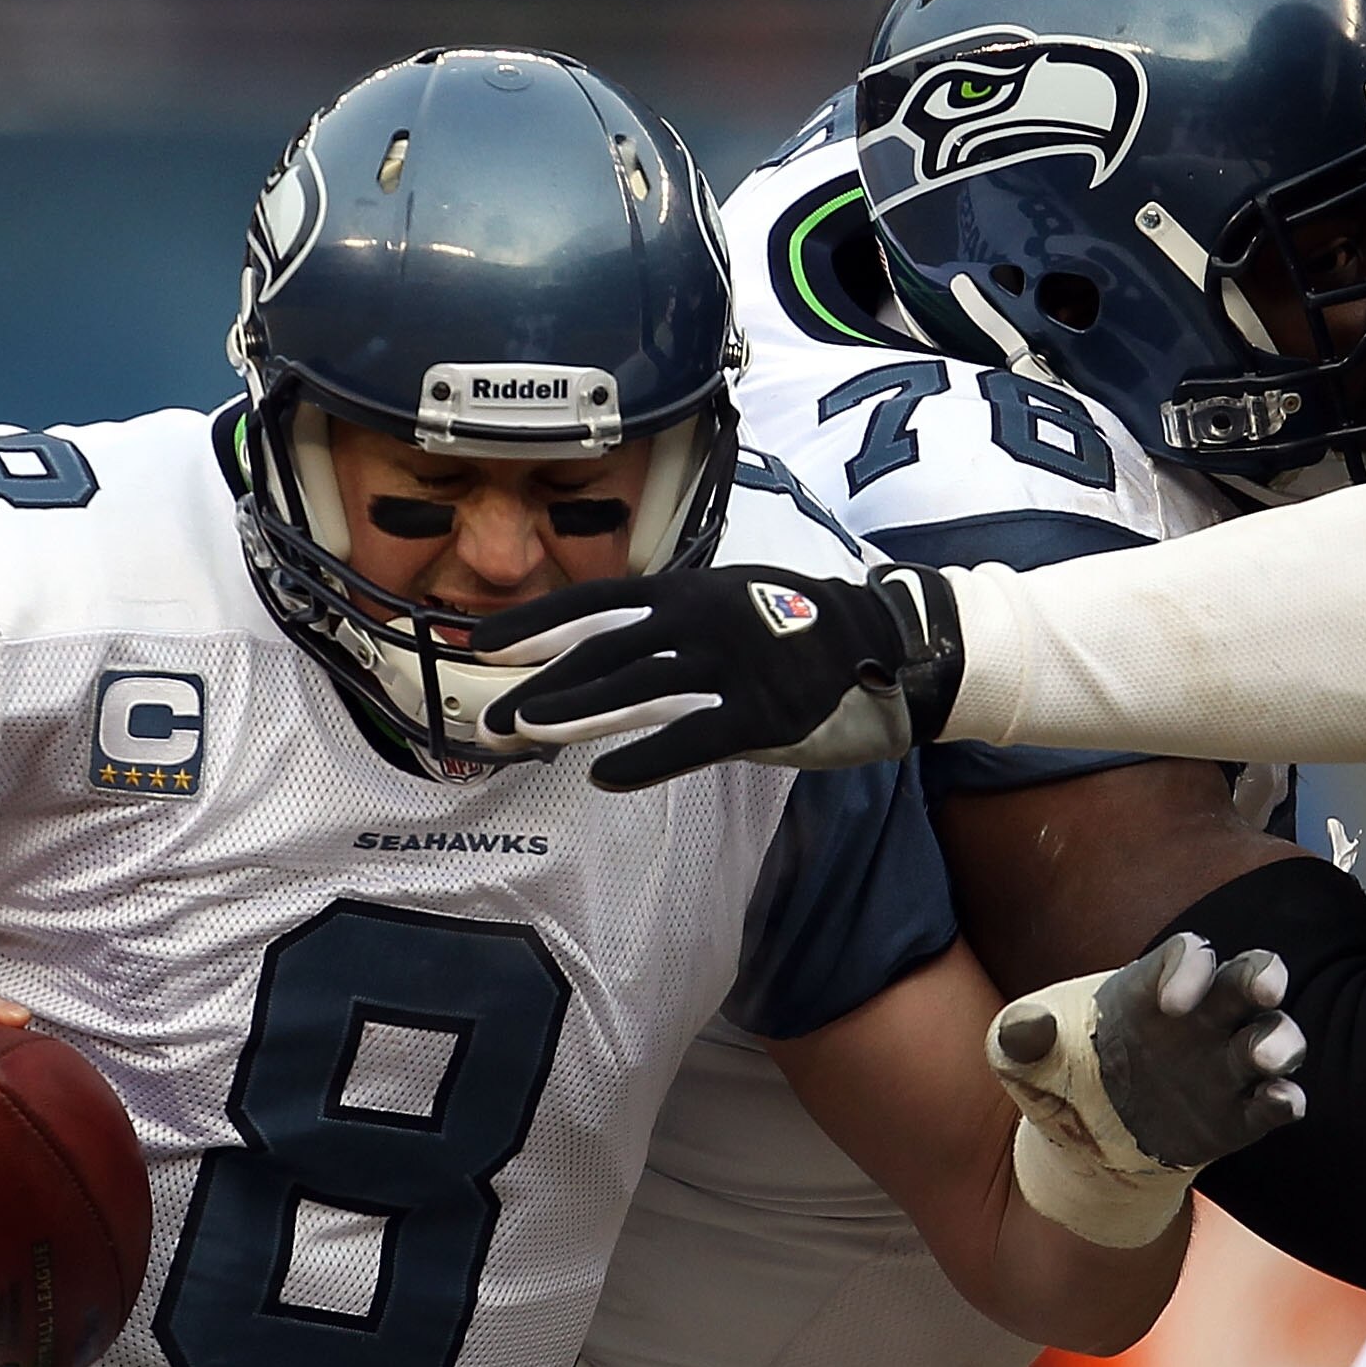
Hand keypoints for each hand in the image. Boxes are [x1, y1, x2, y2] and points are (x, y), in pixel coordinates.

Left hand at [474, 563, 961, 787]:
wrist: (880, 637)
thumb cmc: (795, 624)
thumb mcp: (725, 601)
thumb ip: (670, 623)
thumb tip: (604, 651)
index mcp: (687, 589)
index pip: (596, 600)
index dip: (538, 623)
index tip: (484, 644)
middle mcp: (701, 616)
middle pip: (605, 650)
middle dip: (543, 684)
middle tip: (493, 718)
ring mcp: (733, 661)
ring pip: (639, 686)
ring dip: (577, 712)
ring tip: (528, 734)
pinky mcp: (766, 709)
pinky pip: (694, 736)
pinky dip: (647, 758)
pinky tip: (607, 777)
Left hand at [986, 933, 1304, 1247]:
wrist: (1083, 1144)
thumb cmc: (1061, 1076)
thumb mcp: (1028, 1055)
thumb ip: (1023, 1036)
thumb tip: (1022, 1029)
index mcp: (1152, 987)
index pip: (1185, 955)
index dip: (1186, 966)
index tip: (1168, 1002)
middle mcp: (1202, 1018)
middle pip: (1249, 977)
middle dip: (1263, 975)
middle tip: (1266, 985)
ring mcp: (1225, 1065)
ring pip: (1274, 1036)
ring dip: (1280, 1041)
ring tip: (1264, 1057)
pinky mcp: (1239, 1116)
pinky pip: (1274, 1102)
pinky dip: (1285, 1101)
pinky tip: (1284, 1104)